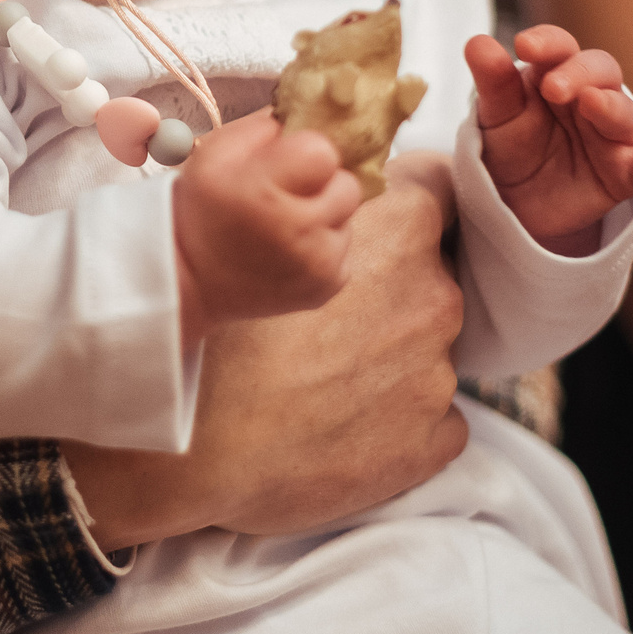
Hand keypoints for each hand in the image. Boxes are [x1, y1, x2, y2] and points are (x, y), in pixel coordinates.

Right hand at [64, 153, 466, 548]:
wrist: (194, 447)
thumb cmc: (216, 335)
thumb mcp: (261, 235)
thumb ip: (318, 209)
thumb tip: (337, 196)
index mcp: (399, 231)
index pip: (438, 186)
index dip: (406, 203)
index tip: (379, 225)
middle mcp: (434, 296)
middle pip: (435, 270)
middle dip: (397, 283)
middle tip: (332, 315)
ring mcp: (439, 372)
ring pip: (431, 347)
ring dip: (393, 353)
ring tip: (326, 376)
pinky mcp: (432, 439)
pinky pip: (435, 417)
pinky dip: (401, 418)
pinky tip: (346, 423)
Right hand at [170, 108, 362, 345]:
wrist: (192, 279)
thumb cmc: (204, 208)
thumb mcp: (217, 152)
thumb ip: (267, 124)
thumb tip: (314, 107)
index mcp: (264, 191)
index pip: (324, 150)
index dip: (307, 152)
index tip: (285, 164)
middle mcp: (298, 231)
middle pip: (348, 185)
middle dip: (323, 183)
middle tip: (290, 193)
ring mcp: (318, 264)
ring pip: (349, 216)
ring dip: (325, 213)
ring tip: (288, 223)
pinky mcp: (328, 287)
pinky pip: (344, 248)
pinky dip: (324, 244)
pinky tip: (292, 248)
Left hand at [466, 25, 632, 253]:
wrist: (517, 205)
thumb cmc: (511, 146)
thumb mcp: (495, 117)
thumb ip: (492, 83)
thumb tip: (478, 42)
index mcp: (555, 73)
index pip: (558, 47)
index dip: (547, 43)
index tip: (524, 45)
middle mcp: (590, 96)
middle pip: (600, 71)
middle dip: (579, 73)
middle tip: (553, 87)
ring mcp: (610, 135)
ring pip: (622, 113)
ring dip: (611, 108)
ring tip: (593, 105)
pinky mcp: (624, 173)